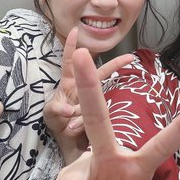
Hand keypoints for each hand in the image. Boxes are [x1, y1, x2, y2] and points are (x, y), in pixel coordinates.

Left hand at [44, 27, 133, 163]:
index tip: (77, 31)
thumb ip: (56, 109)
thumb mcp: (50, 115)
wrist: (67, 147)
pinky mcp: (99, 119)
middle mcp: (84, 92)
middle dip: (115, 65)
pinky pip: (96, 119)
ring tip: (69, 128)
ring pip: (98, 102)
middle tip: (130, 58)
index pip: (70, 62)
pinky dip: (82, 127)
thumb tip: (67, 110)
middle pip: (100, 74)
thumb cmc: (57, 125)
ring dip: (81, 115)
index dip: (72, 47)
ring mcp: (93, 104)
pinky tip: (73, 133)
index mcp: (70, 86)